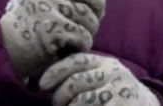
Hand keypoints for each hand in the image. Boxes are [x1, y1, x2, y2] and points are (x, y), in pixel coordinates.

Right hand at [0, 0, 106, 79]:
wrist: (4, 50)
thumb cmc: (23, 27)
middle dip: (98, 5)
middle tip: (96, 18)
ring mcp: (48, 8)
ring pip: (87, 15)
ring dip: (90, 29)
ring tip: (82, 36)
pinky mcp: (53, 29)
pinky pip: (83, 35)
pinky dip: (84, 44)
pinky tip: (76, 47)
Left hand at [39, 53, 159, 105]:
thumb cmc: (118, 94)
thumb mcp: (105, 78)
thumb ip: (83, 74)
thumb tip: (46, 79)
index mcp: (106, 63)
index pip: (76, 60)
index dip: (55, 71)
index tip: (42, 84)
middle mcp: (114, 74)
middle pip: (75, 82)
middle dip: (60, 96)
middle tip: (56, 105)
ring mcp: (119, 92)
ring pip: (81, 101)